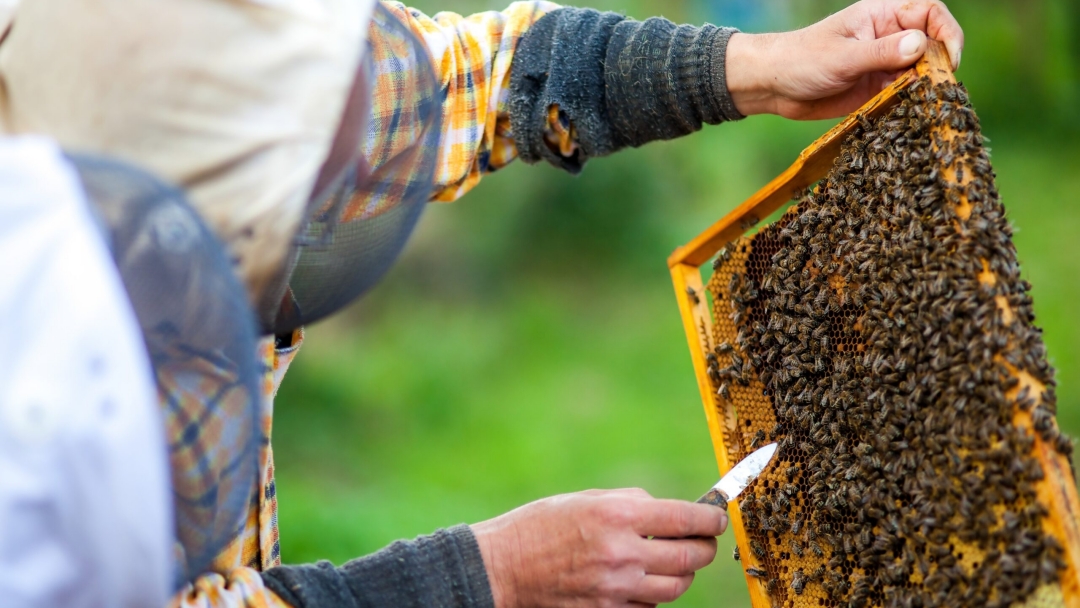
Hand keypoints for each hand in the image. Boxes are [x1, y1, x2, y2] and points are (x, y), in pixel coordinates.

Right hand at [471, 488, 727, 607]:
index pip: (686, 521)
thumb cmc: (539, 527)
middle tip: (703, 542)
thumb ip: (630, 503)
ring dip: (682, 575)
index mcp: (618, 516)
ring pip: (675, 588)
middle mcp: (622, 553)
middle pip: (690, 559)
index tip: (717, 519)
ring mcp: (616, 589)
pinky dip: (653, 595)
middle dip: (704, 549)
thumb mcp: (585, 499)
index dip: (711, 520)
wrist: (501, 569)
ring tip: (674, 562)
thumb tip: (667, 511)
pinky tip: (641, 581)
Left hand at [725, 0, 963, 119]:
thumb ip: (881, 52)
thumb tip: (921, 45)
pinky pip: (904, 95)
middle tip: (939, 90)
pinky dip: (911, 104)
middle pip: (932, 45)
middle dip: (940, 65)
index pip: (930, 12)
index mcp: (882, 14)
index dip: (947, 32)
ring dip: (927, 89)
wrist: (773, 86)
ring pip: (921, 73)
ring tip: (927, 107)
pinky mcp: (877, 89)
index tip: (947, 59)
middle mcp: (888, 37)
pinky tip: (911, 116)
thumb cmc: (801, 59)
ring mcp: (884, 64)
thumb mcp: (842, 56)